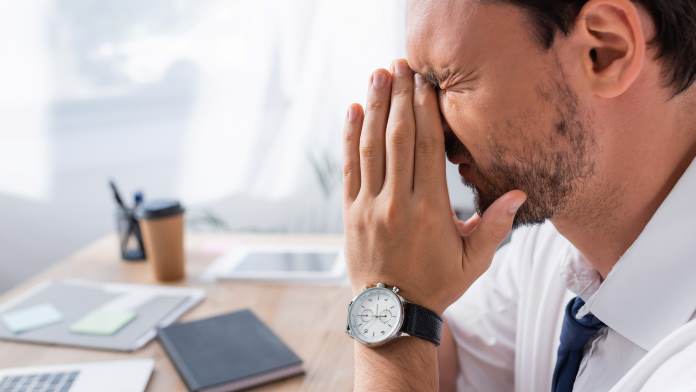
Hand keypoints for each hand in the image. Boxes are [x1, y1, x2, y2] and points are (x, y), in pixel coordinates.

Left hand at [342, 59, 526, 314]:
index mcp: (429, 210)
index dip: (424, 111)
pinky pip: (349, 168)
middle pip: (397, 138)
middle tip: (401, 65)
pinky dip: (349, 137)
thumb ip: (496, 226)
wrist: (392, 314)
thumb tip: (519, 193)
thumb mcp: (474, 260)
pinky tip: (352, 110)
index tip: (424, 83)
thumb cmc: (437, 285)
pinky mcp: (350, 213)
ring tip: (378, 75)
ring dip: (373, 107)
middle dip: (399, 97)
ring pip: (370, 147)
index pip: (426, 148)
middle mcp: (397, 203)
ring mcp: (369, 207)